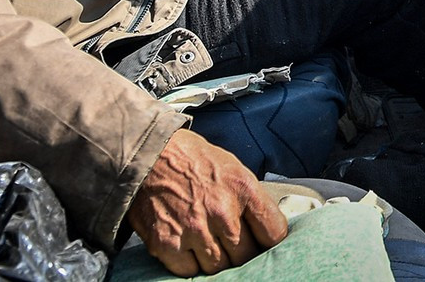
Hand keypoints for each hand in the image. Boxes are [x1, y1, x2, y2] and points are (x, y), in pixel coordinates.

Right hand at [127, 129, 286, 275]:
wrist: (151, 155)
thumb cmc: (195, 162)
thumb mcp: (235, 170)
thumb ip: (253, 202)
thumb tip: (267, 233)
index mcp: (242, 188)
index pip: (273, 233)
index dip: (270, 241)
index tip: (263, 242)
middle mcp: (220, 210)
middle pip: (245, 256)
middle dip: (241, 252)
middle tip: (233, 244)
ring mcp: (193, 229)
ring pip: (219, 268)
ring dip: (217, 259)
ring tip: (210, 243)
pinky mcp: (167, 244)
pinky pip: (190, 272)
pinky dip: (192, 265)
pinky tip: (190, 247)